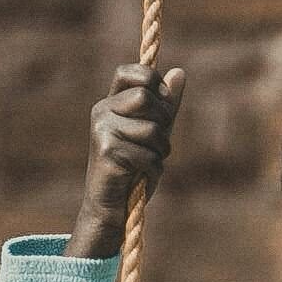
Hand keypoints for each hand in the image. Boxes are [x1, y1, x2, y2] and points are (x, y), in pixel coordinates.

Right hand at [68, 63, 186, 258]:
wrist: (110, 209)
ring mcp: (102, 130)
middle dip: (162, 122)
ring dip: (160, 150)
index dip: (153, 82)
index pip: (132, 72)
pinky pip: (148, 154)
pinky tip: (140, 177)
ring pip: (151, 128)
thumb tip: (180, 72)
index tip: (161, 105)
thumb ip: (166, 105)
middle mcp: (102, 111)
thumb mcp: (154, 133)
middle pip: (145, 97)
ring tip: (147, 163)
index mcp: (111, 103)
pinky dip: (153, 169)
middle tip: (156, 144)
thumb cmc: (133, 171)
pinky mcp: (107, 152)